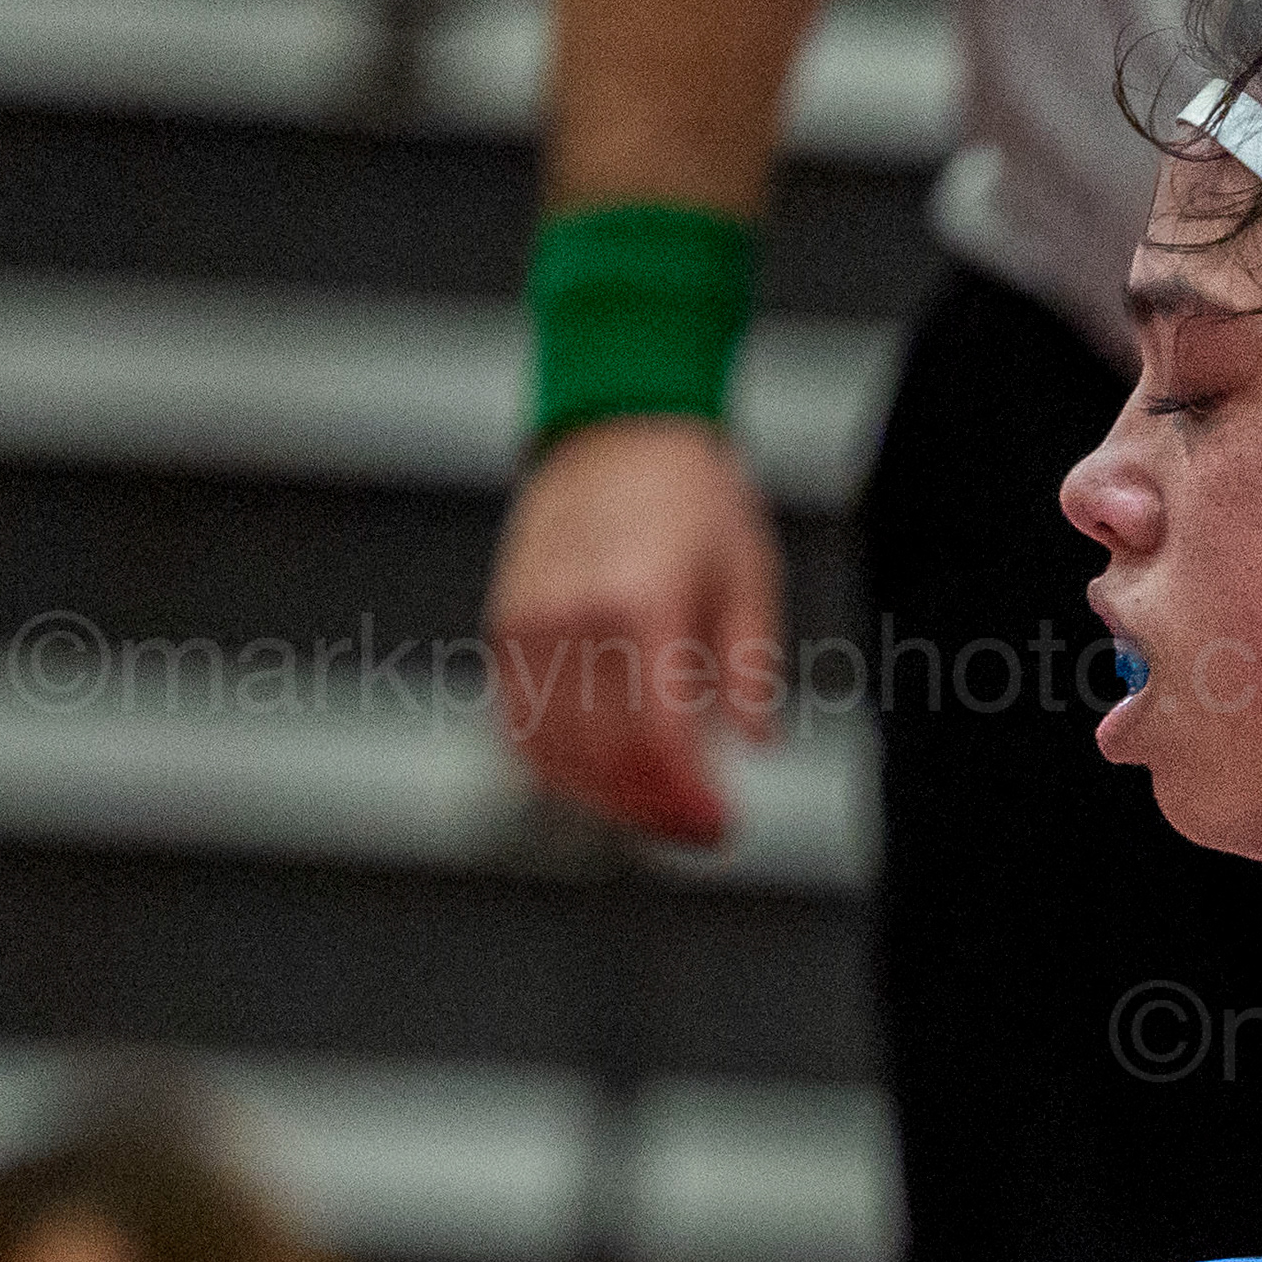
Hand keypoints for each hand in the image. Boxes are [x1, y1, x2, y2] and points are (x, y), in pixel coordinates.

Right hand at [483, 414, 786, 844]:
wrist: (618, 429)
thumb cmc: (697, 504)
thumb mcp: (751, 578)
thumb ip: (750, 668)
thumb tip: (757, 747)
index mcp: (642, 604)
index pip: (658, 739)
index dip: (689, 800)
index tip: (723, 827)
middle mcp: (573, 616)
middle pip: (607, 757)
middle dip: (657, 812)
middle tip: (701, 832)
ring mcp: (529, 623)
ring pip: (557, 754)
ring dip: (608, 802)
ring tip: (657, 813)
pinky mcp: (504, 627)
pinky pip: (519, 725)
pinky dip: (557, 771)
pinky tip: (600, 788)